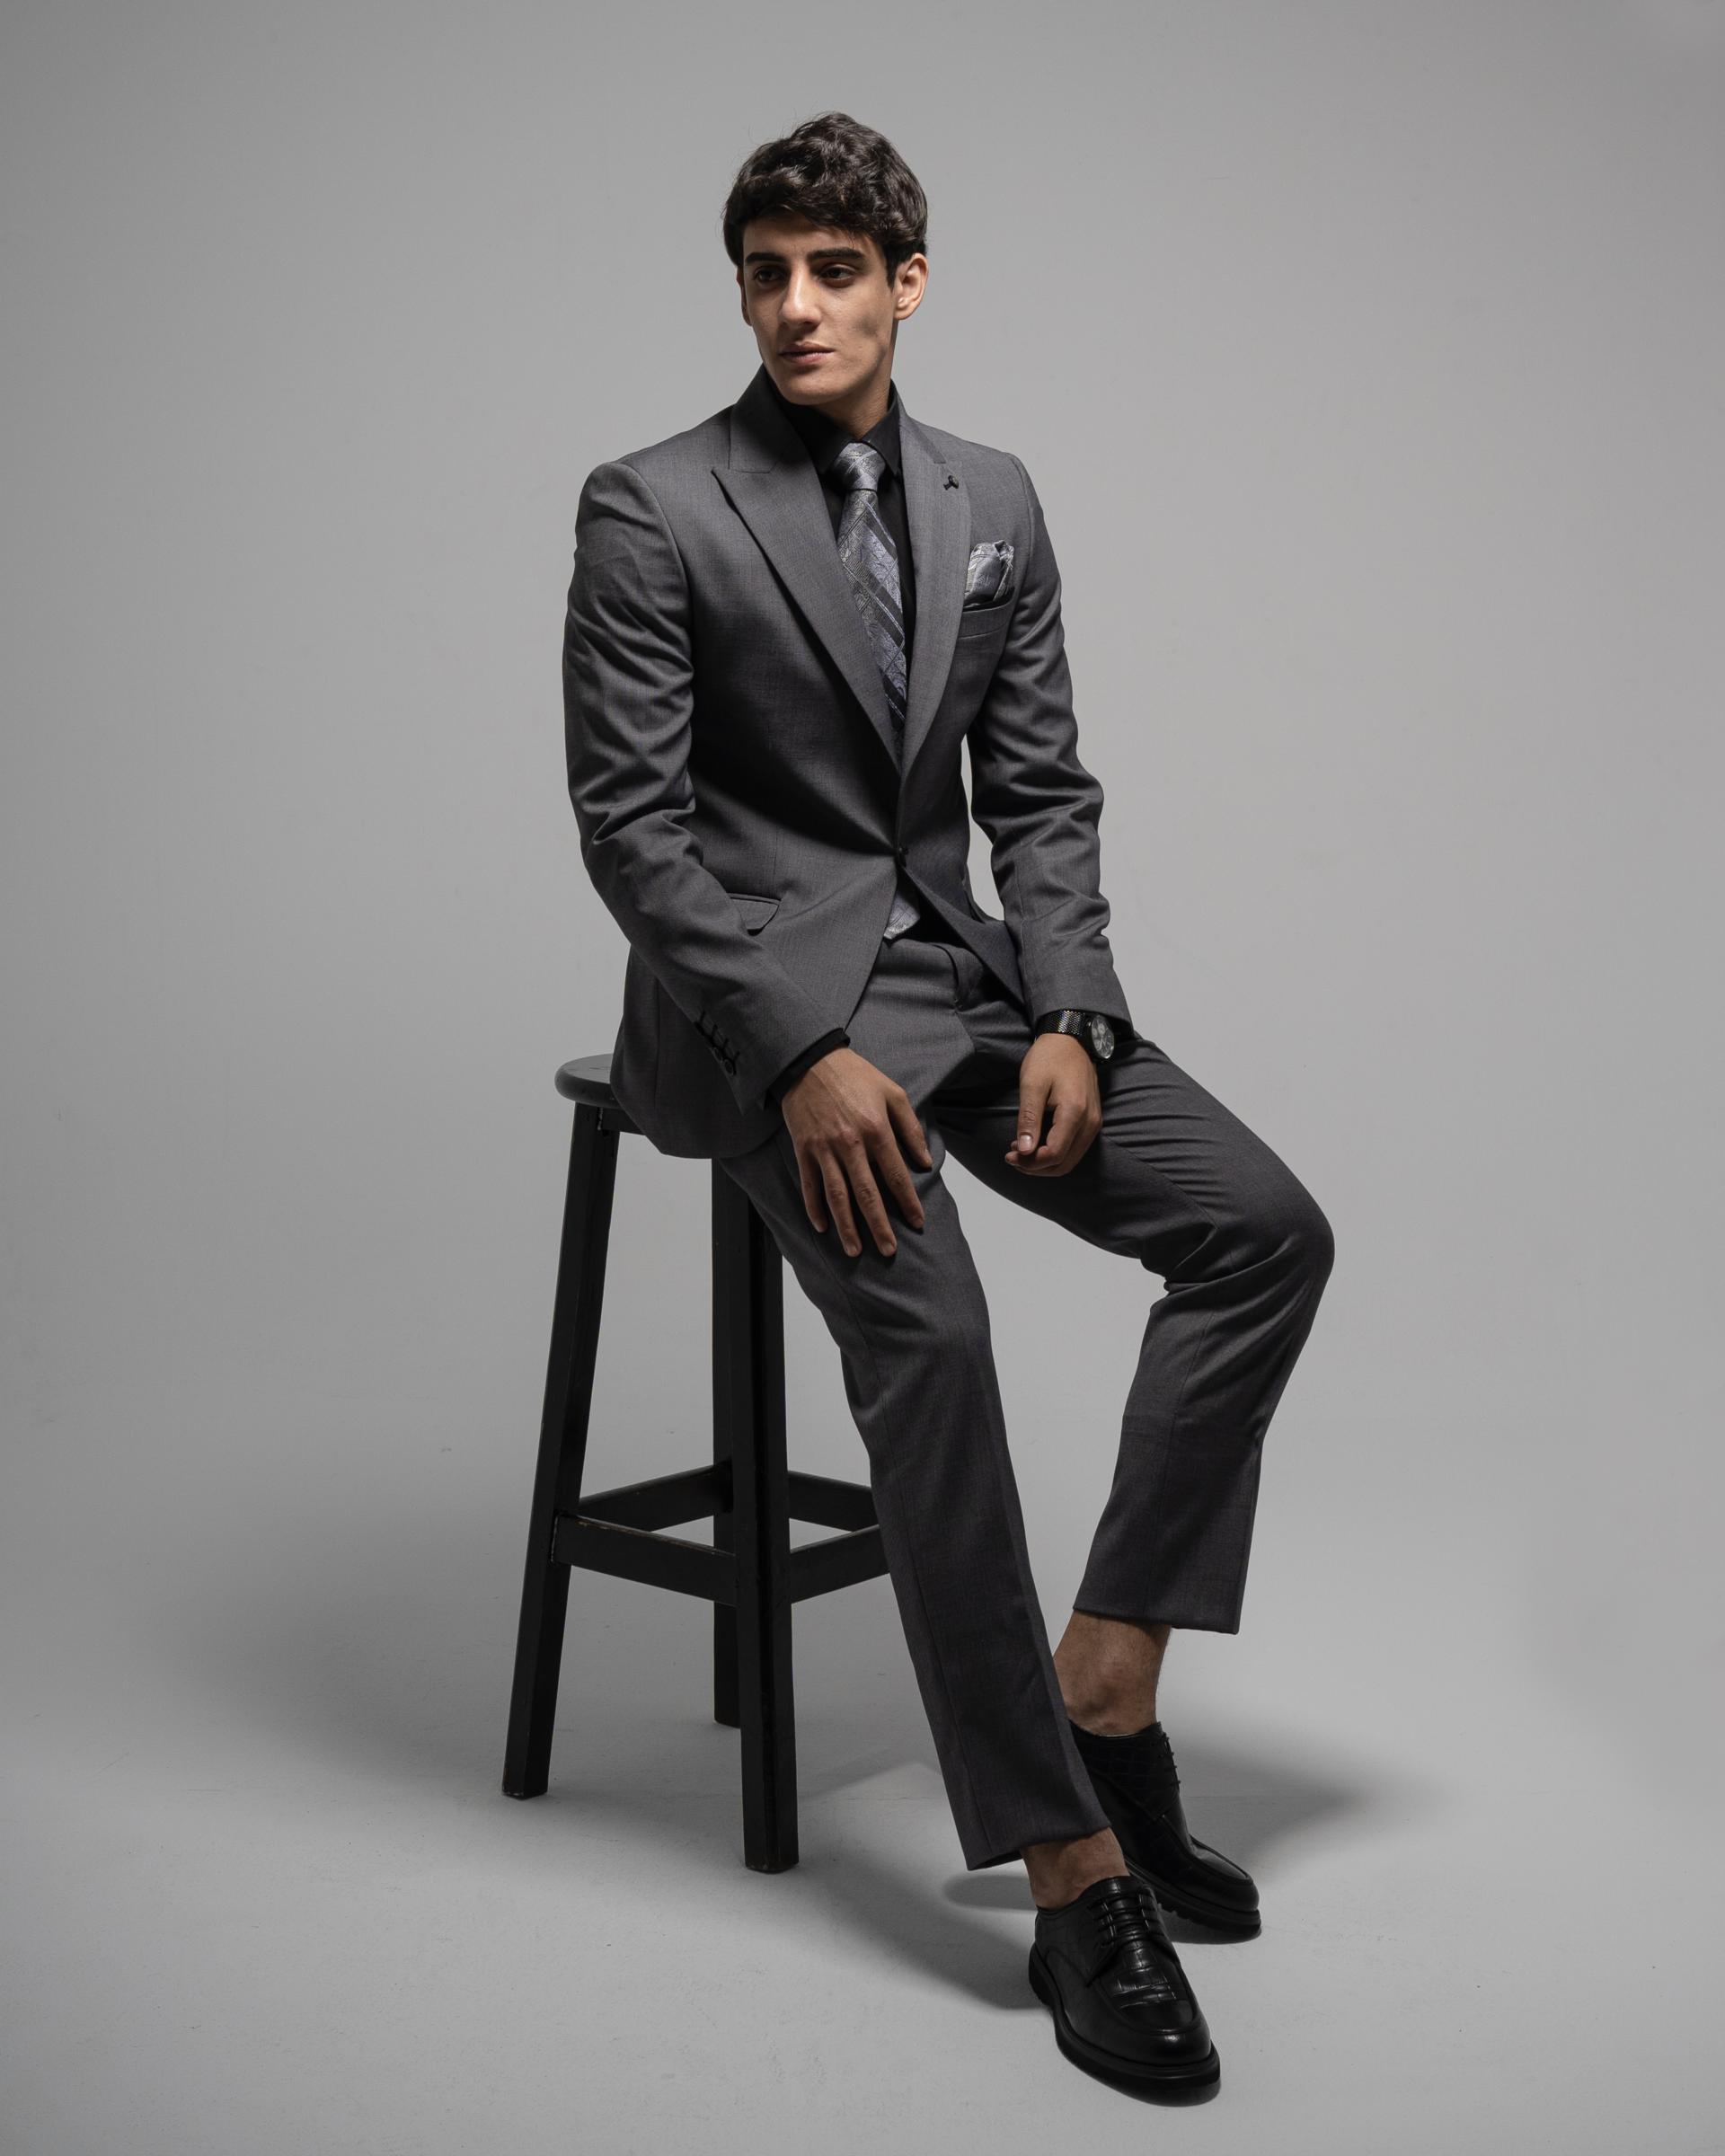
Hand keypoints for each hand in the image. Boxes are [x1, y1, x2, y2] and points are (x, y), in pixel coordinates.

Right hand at [781, 1046, 930, 1257]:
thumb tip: (925, 1162)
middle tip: (889, 1251)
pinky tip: (822, 1227)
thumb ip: (910, 1128)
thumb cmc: (856, 1075)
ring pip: (837, 1196)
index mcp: (876, 1130)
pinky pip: (809, 1185)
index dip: (908, 1202)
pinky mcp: (803, 1149)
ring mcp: (824, 1149)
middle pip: (867, 1194)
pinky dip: (815, 1208)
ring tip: (855, 1251)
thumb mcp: (893, 1092)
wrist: (810, 1060)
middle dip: (879, 1226)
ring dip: (847, 1227)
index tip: (917, 1223)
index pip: (896, 1176)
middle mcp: (850, 1144)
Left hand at [1005, 1033, 1101, 1174]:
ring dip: (1045, 1163)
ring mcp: (1094, 1123)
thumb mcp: (1031, 1085)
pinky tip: (1036, 1142)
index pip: (1054, 1154)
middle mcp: (1090, 1122)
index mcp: (1075, 1112)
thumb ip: (1029, 1119)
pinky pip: (1074, 1149)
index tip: (1009, 1154)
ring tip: (1022, 1149)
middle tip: (1012, 1155)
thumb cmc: (1049, 1058)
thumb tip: (1025, 1151)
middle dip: (1036, 1167)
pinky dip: (1055, 1153)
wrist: (1071, 1040)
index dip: (1030, 1162)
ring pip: (1070, 1160)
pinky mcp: (1091, 1121)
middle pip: (1063, 1164)